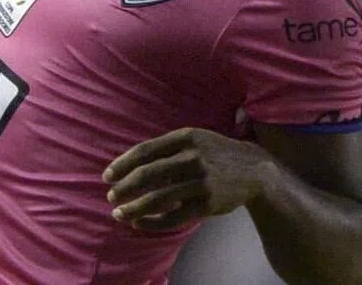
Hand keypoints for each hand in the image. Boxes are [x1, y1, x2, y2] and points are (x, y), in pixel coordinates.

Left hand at [103, 127, 270, 231]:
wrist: (254, 171)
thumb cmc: (214, 153)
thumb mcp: (194, 139)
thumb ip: (167, 149)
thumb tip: (131, 164)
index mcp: (184, 138)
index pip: (145, 151)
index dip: (123, 164)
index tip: (107, 175)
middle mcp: (192, 158)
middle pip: (149, 174)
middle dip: (125, 187)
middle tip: (110, 196)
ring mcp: (201, 182)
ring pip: (159, 198)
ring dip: (135, 208)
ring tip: (119, 213)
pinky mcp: (208, 204)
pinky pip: (175, 216)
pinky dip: (155, 222)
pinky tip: (141, 224)